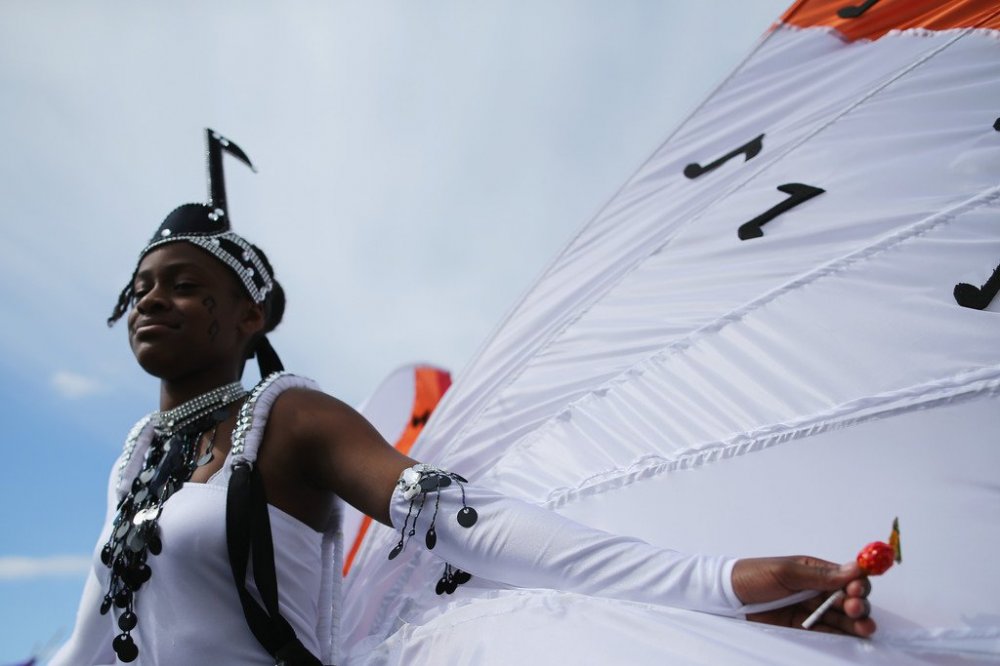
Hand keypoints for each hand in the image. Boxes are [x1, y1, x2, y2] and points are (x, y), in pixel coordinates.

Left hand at [732, 556, 874, 636]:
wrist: (730, 597)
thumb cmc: (754, 576)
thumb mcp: (786, 572)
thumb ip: (819, 575)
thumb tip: (855, 569)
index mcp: (815, 571)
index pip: (847, 576)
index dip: (858, 582)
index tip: (858, 588)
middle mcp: (818, 590)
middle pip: (850, 599)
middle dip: (858, 603)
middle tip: (854, 608)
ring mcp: (812, 610)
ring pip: (843, 618)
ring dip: (857, 622)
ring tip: (864, 627)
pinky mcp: (805, 628)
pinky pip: (829, 632)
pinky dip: (843, 635)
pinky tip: (853, 636)